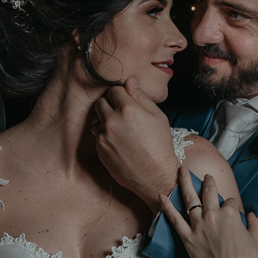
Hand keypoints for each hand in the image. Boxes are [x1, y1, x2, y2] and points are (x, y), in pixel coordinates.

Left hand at [94, 77, 178, 209]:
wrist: (155, 175)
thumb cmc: (160, 144)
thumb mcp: (158, 117)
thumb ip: (141, 97)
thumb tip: (130, 81)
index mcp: (128, 109)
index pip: (114, 90)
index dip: (121, 95)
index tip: (127, 102)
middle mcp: (112, 120)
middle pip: (101, 102)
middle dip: (110, 105)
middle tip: (123, 114)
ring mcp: (103, 136)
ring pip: (97, 119)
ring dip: (105, 120)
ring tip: (121, 129)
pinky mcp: (99, 149)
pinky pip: (97, 135)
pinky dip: (105, 135)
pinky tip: (119, 142)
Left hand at [159, 164, 257, 257]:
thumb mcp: (257, 242)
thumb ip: (254, 225)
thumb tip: (251, 215)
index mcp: (231, 215)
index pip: (231, 203)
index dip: (234, 206)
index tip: (235, 213)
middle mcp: (213, 217)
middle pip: (209, 193)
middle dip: (209, 183)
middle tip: (207, 176)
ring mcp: (198, 227)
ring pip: (190, 200)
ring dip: (185, 183)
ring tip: (181, 170)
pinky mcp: (187, 239)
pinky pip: (174, 219)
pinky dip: (167, 207)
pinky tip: (161, 195)